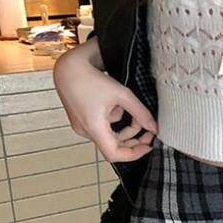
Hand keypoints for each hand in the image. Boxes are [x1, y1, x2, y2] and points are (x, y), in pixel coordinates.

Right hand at [53, 40, 157, 162]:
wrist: (68, 67)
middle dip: (133, 140)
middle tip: (149, 132)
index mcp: (94, 128)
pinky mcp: (82, 121)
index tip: (148, 146)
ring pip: (110, 136)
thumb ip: (140, 113)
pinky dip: (114, 122)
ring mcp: (82, 127)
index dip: (134, 153)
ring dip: (125, 129)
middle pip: (114, 146)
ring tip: (135, 113)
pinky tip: (117, 106)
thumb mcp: (122, 94)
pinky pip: (102, 128)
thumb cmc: (91, 78)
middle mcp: (86, 131)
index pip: (115, 154)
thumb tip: (154, 128)